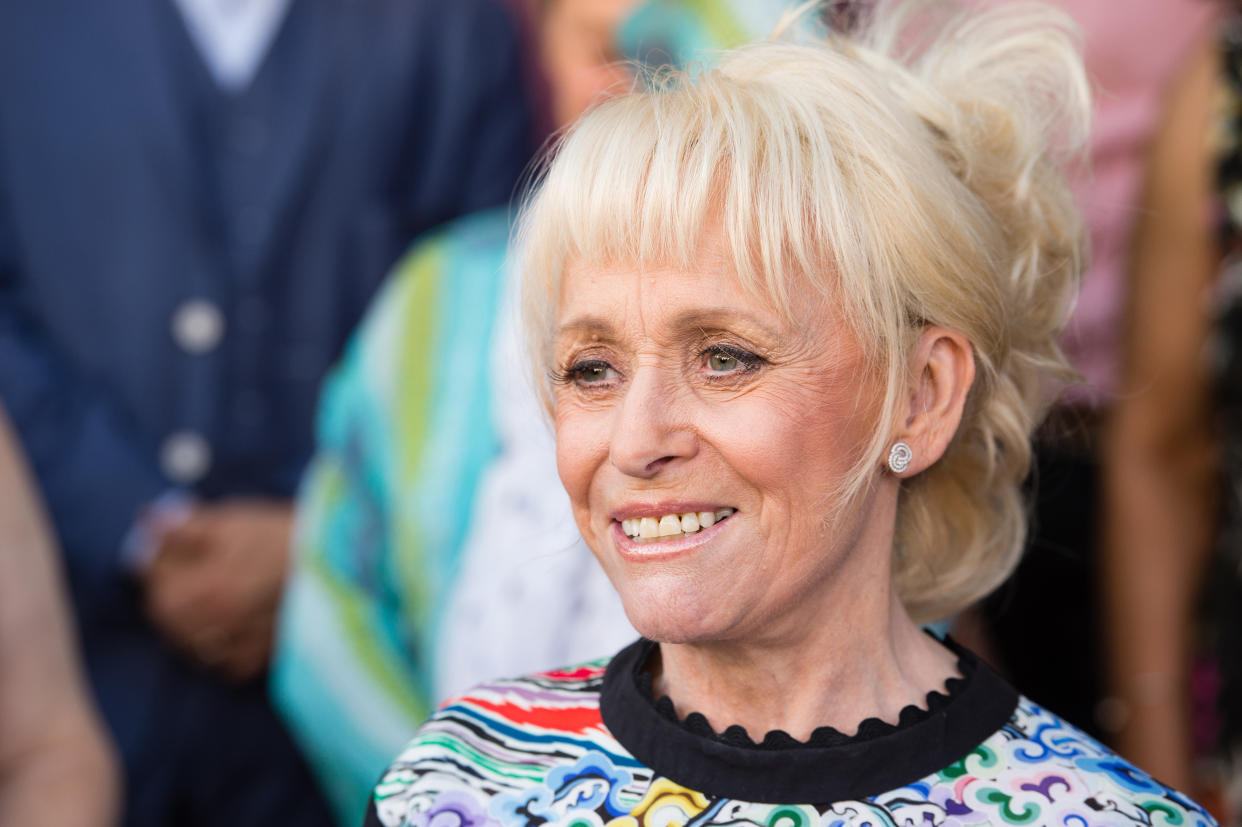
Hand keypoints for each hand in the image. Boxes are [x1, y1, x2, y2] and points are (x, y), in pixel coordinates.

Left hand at [141, 499, 293, 679]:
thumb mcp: (233, 521)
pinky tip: (234, 625)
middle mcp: (212, 625)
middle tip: (191, 569)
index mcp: (198, 588)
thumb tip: (146, 523)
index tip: (173, 544)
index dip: (160, 556)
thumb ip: (184, 526)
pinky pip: (224, 663)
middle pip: (167, 616)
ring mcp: (236, 646)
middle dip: (172, 591)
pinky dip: (221, 648)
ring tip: (211, 597)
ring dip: (191, 621)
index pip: (152, 579)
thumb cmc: (286, 537)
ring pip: (191, 642)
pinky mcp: (261, 660)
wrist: (342, 564)